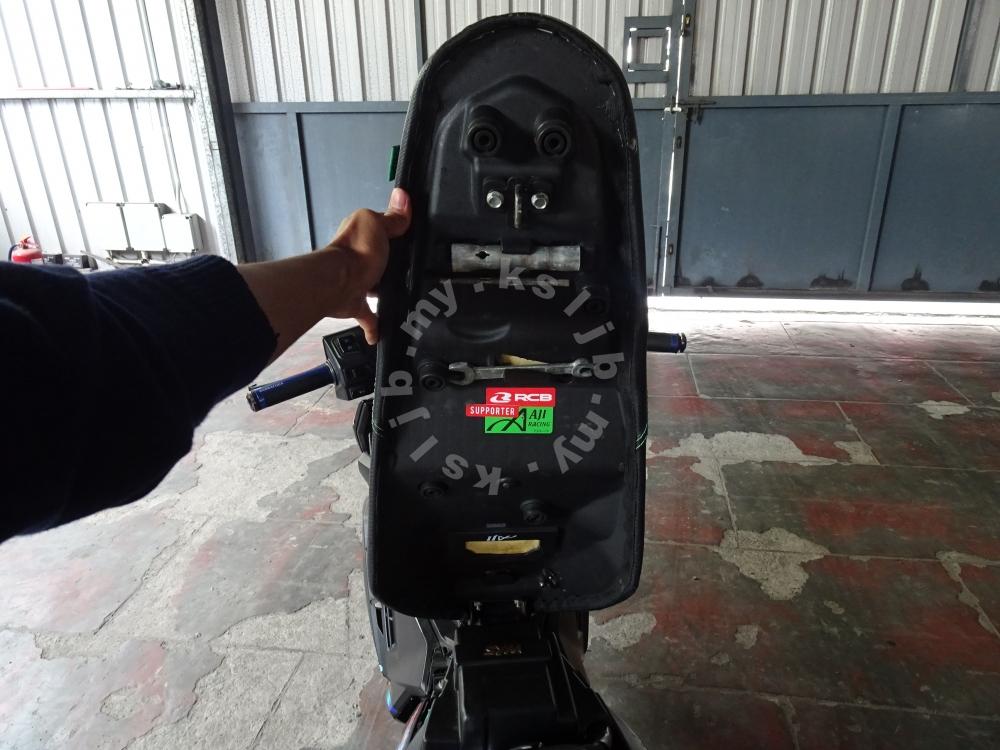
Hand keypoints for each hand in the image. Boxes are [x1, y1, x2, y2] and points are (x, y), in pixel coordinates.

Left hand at [321, 188, 410, 342]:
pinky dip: (375, 326)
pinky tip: (383, 334)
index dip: (395, 230)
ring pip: (374, 286)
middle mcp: (356, 256)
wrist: (339, 284)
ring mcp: (356, 281)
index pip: (381, 228)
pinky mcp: (355, 303)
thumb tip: (402, 195)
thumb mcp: (377, 223)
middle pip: (379, 259)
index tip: (412, 236)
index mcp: (361, 233)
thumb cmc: (358, 251)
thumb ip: (392, 216)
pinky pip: (369, 316)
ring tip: (407, 296)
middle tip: (414, 268)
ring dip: (383, 291)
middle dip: (391, 264)